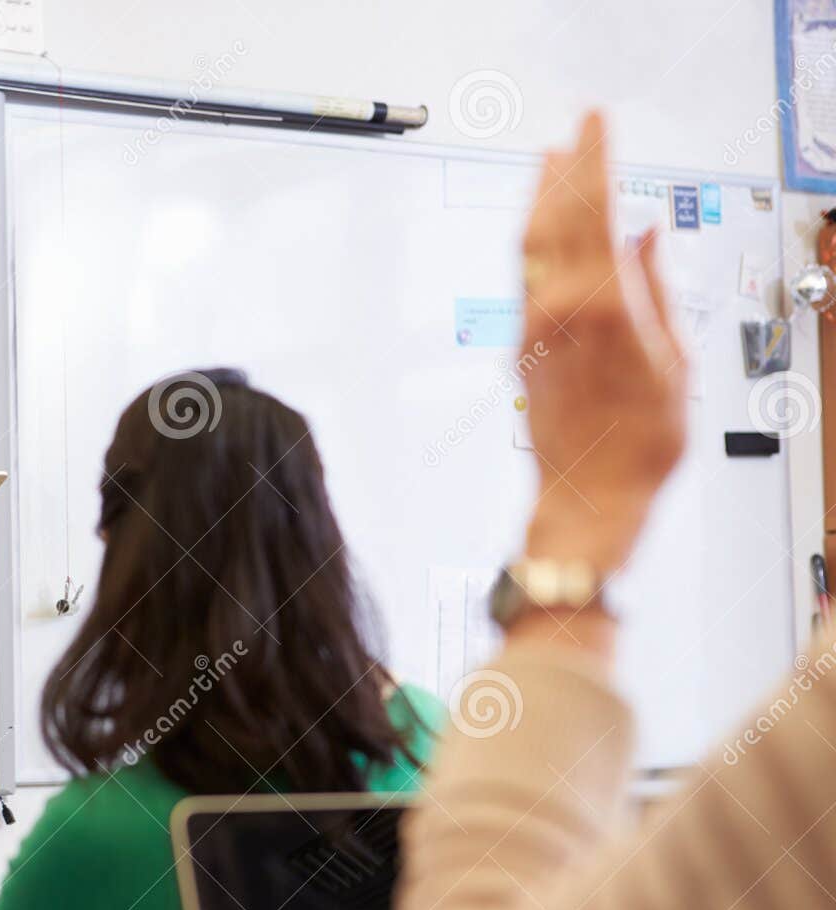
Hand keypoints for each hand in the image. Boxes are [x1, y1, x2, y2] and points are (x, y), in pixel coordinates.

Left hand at [519, 112, 687, 571]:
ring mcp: (533, 330)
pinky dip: (535, 243)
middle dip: (562, 170)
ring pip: (528, 248)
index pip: (594, 211)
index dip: (593, 160)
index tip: (595, 124)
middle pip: (552, 219)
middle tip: (572, 134)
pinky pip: (525, 279)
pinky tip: (544, 233)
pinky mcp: (522, 350)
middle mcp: (558, 311)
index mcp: (603, 306)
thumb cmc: (639, 446)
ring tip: (549, 167)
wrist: (588, 498)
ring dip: (539, 201)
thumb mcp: (674, 360)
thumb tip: (648, 238)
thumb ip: (656, 289)